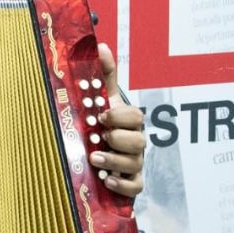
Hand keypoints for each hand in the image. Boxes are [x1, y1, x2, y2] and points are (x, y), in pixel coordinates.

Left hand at [90, 43, 144, 197]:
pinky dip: (122, 186)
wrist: (95, 155)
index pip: (134, 116)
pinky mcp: (129, 183)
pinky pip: (135, 187)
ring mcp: (133, 163)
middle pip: (138, 141)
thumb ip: (103, 76)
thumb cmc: (101, 125)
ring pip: (134, 163)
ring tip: (95, 159)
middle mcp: (134, 142)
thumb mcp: (101, 99)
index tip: (101, 115)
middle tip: (99, 138)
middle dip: (119, 139)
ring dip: (115, 161)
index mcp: (127, 121)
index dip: (120, 116)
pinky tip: (107, 181)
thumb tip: (100, 45)